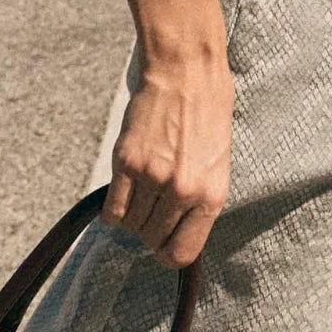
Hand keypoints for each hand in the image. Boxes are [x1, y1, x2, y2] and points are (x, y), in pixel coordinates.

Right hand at [102, 40, 232, 267]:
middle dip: (149, 232)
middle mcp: (182, 191)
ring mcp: (153, 177)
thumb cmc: (207, 115)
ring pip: (131, 224)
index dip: (168, 256)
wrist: (186, 74)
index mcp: (211, 195)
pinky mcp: (127, 162)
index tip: (161, 250)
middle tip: (151, 212)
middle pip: (152, 239)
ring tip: (141, 196)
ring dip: (132, 218)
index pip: (183, 252)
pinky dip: (113, 211)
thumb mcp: (218, 163)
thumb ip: (200, 200)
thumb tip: (178, 233)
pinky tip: (122, 196)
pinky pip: (113, 207)